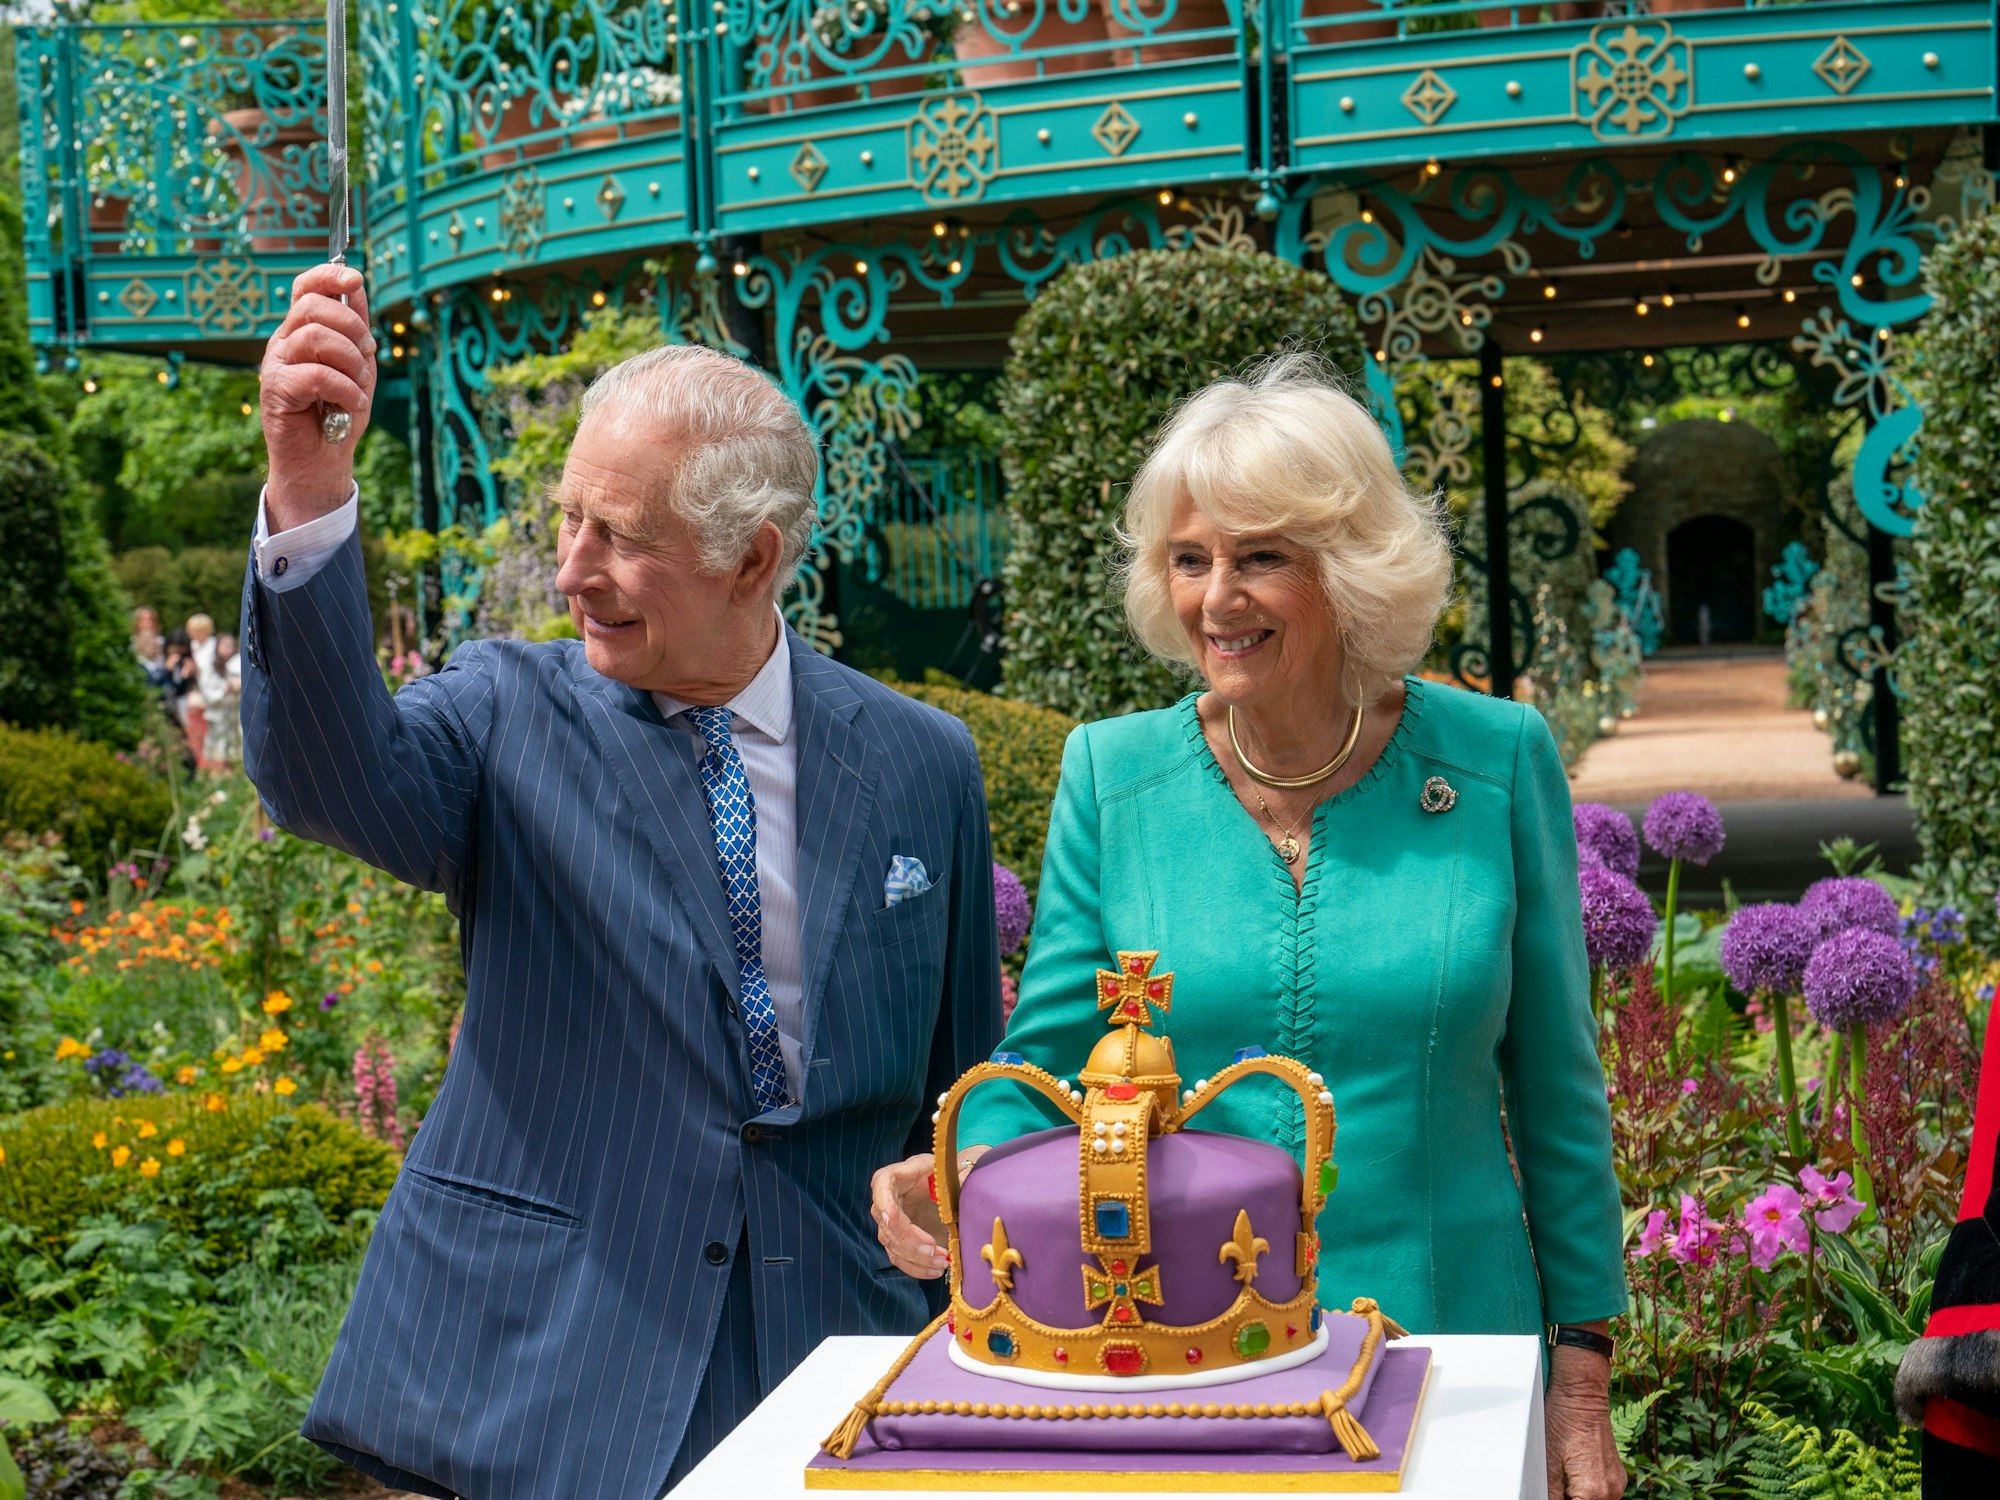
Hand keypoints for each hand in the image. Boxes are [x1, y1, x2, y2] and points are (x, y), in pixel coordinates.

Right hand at [261, 263, 376, 530]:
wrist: (321, 461)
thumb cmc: (339, 412)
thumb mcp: (358, 366)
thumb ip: (356, 330)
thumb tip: (357, 285)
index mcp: (303, 330)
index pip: (306, 287)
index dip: (329, 275)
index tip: (355, 278)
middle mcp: (285, 341)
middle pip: (313, 307)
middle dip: (353, 327)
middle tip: (369, 354)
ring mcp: (276, 363)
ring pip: (315, 337)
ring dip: (351, 361)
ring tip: (360, 386)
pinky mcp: (275, 389)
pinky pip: (315, 375)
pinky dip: (345, 389)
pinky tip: (352, 404)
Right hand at [871, 1148, 985, 1279]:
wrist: (937, 1187)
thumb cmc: (938, 1174)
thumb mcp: (946, 1170)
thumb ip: (956, 1176)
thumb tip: (969, 1182)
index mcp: (891, 1177)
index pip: (881, 1186)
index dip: (885, 1203)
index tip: (893, 1218)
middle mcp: (883, 1201)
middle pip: (888, 1225)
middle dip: (912, 1241)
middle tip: (936, 1251)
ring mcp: (887, 1224)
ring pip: (894, 1246)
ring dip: (917, 1259)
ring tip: (943, 1263)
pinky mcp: (895, 1241)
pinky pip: (900, 1259)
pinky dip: (916, 1268)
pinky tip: (935, 1271)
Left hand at [1545, 1345, 1625, 1499]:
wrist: (1582, 1392)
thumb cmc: (1562, 1420)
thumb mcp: (1546, 1461)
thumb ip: (1547, 1492)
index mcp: (1593, 1493)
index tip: (1548, 1489)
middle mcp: (1612, 1492)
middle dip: (1565, 1498)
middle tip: (1551, 1481)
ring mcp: (1617, 1483)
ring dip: (1575, 1496)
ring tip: (1559, 1475)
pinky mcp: (1616, 1474)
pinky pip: (1600, 1493)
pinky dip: (1584, 1489)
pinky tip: (1569, 1471)